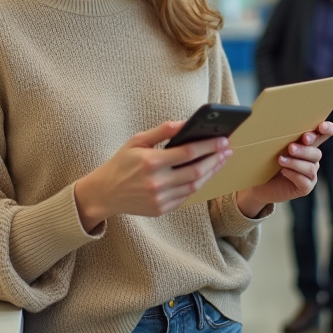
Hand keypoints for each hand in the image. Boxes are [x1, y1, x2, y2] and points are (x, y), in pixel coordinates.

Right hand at [73, 121, 232, 232]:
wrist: (105, 193)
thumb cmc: (121, 163)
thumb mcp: (137, 141)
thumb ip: (162, 131)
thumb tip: (185, 123)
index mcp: (151, 162)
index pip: (188, 152)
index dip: (209, 146)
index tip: (223, 139)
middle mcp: (157, 182)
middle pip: (196, 170)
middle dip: (215, 159)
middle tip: (227, 149)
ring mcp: (160, 199)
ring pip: (194, 185)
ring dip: (211, 172)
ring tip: (220, 160)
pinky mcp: (161, 210)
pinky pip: (186, 196)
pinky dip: (197, 184)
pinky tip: (204, 174)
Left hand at [236, 121, 332, 217]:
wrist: (259, 183)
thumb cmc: (266, 160)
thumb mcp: (273, 145)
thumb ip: (281, 136)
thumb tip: (277, 124)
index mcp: (308, 144)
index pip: (324, 133)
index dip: (327, 129)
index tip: (320, 127)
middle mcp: (312, 158)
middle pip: (316, 152)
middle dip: (305, 149)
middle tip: (291, 147)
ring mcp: (310, 174)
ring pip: (310, 167)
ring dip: (295, 162)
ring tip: (280, 160)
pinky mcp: (305, 187)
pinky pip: (304, 181)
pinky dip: (293, 175)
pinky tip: (283, 171)